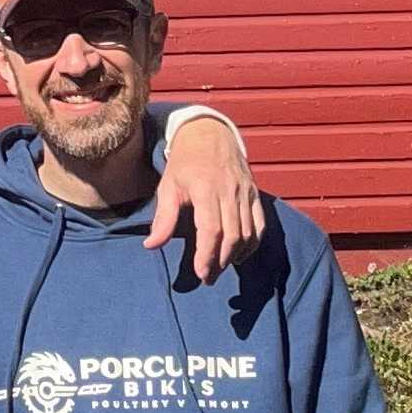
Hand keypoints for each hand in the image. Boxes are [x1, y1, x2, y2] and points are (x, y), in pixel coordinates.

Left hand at [149, 109, 264, 281]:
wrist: (210, 134)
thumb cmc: (185, 162)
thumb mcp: (168, 185)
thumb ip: (163, 217)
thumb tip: (151, 245)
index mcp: (206, 188)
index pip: (211, 228)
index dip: (207, 254)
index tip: (201, 273)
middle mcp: (229, 191)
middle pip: (232, 235)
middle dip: (221, 261)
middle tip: (208, 278)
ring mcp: (245, 192)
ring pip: (248, 232)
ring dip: (236, 255)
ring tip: (221, 269)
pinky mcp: (255, 194)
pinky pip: (260, 224)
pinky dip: (253, 244)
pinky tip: (240, 256)